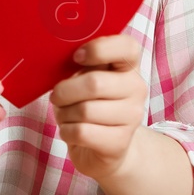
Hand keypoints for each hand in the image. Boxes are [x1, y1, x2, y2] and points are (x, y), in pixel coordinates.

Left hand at [49, 33, 147, 182]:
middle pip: (94, 83)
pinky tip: (70, 131)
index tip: (76, 57)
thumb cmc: (89, 104)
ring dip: (64, 113)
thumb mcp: (85, 78)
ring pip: (85, 110)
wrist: (105, 148)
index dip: (98, 49)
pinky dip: (66, 131)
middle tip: (57, 96)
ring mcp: (132, 117)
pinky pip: (82, 132)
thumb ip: (81, 64)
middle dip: (65, 91)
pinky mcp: (120, 142)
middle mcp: (137, 89)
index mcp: (128, 66)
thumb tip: (58, 54)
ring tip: (66, 115)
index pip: (127, 46)